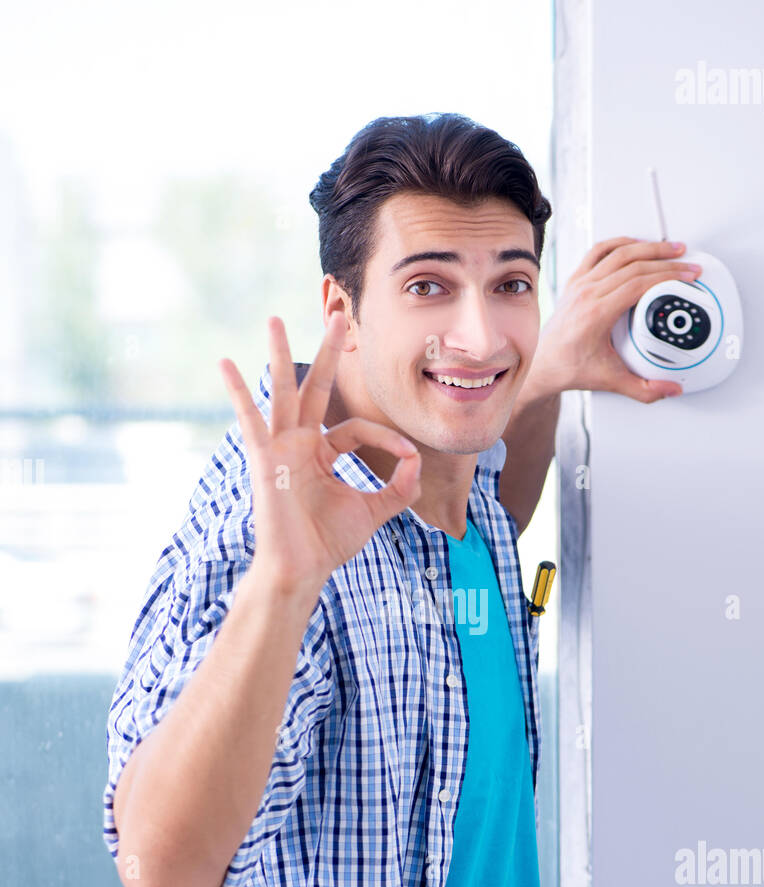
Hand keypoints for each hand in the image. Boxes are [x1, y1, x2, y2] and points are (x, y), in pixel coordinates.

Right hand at [218, 315, 421, 593]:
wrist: (303, 569)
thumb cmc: (329, 544)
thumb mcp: (375, 510)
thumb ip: (400, 487)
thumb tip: (414, 461)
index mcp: (322, 453)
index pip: (357, 428)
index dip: (387, 437)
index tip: (407, 456)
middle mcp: (300, 444)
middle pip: (316, 389)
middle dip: (329, 354)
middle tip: (338, 317)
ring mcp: (280, 448)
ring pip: (284, 392)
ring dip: (281, 355)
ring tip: (274, 320)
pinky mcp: (265, 459)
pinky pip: (250, 420)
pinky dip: (238, 393)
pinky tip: (225, 365)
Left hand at [528, 237, 702, 403]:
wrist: (543, 364)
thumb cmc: (569, 368)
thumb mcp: (612, 381)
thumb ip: (645, 390)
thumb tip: (671, 390)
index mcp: (596, 313)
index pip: (638, 284)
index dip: (668, 276)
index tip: (687, 276)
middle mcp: (587, 293)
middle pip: (633, 265)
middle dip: (667, 261)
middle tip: (688, 263)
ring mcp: (580, 284)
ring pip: (618, 253)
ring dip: (648, 247)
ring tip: (671, 248)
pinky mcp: (576, 280)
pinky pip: (598, 251)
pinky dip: (620, 243)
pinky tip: (637, 244)